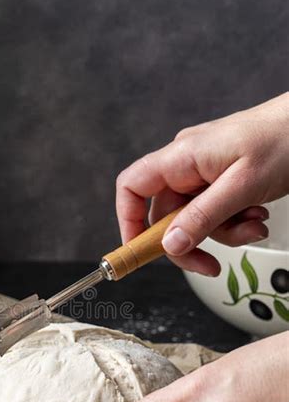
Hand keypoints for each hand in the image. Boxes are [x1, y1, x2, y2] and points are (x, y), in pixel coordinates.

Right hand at [116, 93, 288, 275]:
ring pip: (194, 220)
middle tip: (210, 264)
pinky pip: (215, 214)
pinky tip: (256, 216)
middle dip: (191, 242)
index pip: (131, 187)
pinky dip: (235, 223)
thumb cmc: (282, 138)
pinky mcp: (221, 181)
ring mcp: (204, 173)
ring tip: (253, 225)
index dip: (129, 220)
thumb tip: (170, 245)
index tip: (140, 250)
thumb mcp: (242, 185)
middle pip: (166, 215)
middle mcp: (186, 165)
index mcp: (181, 157)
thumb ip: (203, 217)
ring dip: (223, 233)